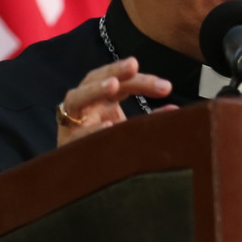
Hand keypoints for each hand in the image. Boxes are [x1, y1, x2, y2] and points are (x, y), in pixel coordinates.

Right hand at [55, 57, 175, 146]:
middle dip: (115, 70)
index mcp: (102, 99)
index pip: (122, 82)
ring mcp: (71, 121)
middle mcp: (85, 104)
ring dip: (94, 89)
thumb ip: (148, 119)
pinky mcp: (66, 142)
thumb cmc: (108, 146)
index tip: (166, 87)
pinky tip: (108, 126)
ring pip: (76, 98)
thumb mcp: (129, 128)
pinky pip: (77, 133)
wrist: (80, 176)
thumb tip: (175, 110)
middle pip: (96, 78)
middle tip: (134, 65)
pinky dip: (92, 129)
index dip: (142, 81)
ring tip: (113, 85)